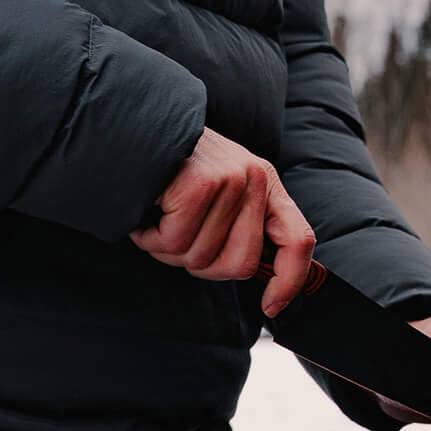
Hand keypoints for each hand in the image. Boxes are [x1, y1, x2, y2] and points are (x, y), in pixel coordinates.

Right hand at [131, 127, 315, 315]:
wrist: (132, 122)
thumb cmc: (170, 167)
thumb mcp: (217, 190)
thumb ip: (238, 224)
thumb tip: (251, 273)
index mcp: (266, 182)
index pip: (299, 240)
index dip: (289, 281)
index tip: (269, 307)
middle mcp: (256, 177)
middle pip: (240, 264)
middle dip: (199, 264)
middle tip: (173, 240)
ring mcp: (231, 178)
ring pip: (199, 256)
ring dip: (165, 248)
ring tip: (155, 219)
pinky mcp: (201, 182)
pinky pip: (174, 241)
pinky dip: (149, 237)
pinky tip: (144, 212)